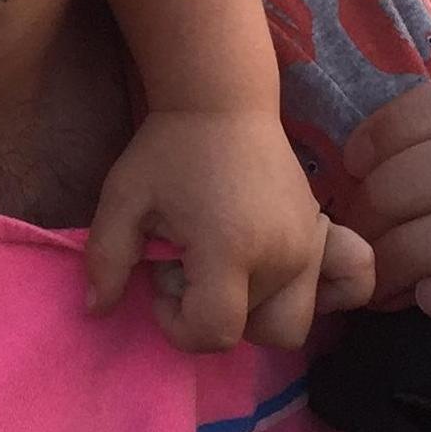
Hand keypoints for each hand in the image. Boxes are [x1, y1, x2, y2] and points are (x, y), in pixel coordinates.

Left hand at [85, 108, 373, 351]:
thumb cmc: (168, 148)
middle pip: (250, 331)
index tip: (158, 280)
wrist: (222, 98)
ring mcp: (309, 249)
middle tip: (186, 262)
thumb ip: (106, 256)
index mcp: (230, 249)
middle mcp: (281, 257)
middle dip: (210, 312)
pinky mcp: (321, 238)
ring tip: (220, 261)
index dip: (178, 325)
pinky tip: (269, 268)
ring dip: (250, 310)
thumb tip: (96, 310)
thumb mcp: (122, 195)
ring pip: (287, 324)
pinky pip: (334, 291)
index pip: (215, 332)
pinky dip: (307, 296)